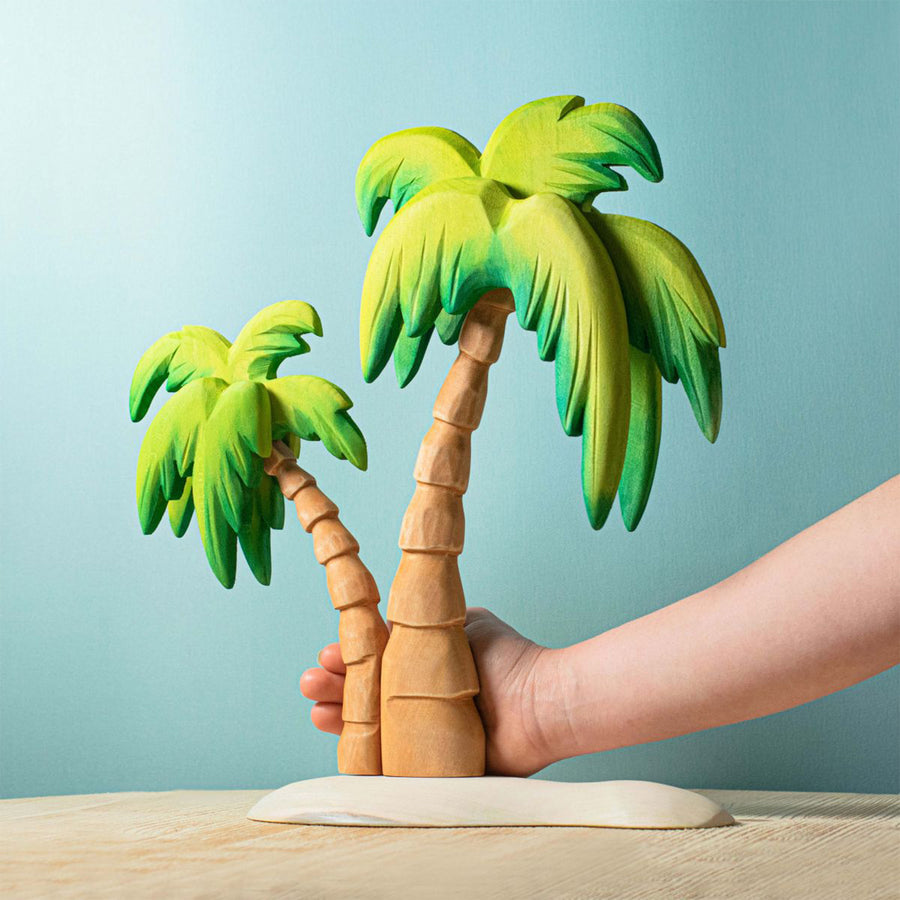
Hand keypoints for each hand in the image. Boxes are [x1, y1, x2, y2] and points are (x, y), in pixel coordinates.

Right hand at [299, 607, 557, 775]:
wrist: (538, 701)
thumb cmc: (504, 659)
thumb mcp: (455, 623)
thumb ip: (420, 622)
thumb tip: (384, 624)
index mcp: (426, 666)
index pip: (377, 664)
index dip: (350, 658)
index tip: (328, 655)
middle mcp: (422, 699)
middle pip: (367, 696)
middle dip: (335, 687)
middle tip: (312, 683)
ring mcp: (426, 733)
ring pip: (372, 728)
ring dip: (340, 716)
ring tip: (316, 708)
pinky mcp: (434, 765)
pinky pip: (391, 764)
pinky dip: (362, 755)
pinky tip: (339, 741)